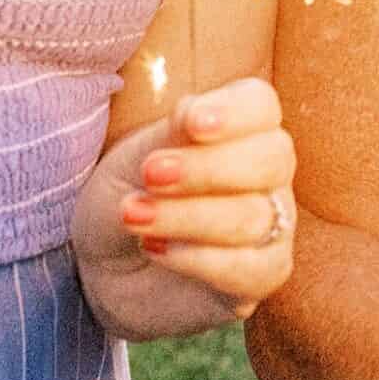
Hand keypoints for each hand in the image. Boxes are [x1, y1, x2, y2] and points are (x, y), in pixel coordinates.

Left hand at [77, 77, 293, 329]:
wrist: (105, 262)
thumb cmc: (127, 193)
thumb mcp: (134, 157)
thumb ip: (171, 135)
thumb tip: (194, 114)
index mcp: (240, 126)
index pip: (261, 106)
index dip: (234, 113)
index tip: (192, 122)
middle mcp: (267, 171)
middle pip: (272, 159)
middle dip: (207, 168)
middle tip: (150, 174)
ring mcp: (272, 224)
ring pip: (254, 216)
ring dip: (187, 216)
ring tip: (133, 217)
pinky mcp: (263, 273)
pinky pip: (254, 268)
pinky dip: (200, 260)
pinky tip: (156, 250)